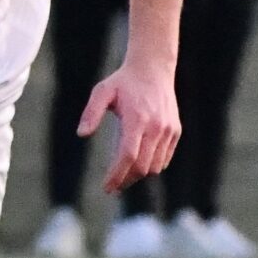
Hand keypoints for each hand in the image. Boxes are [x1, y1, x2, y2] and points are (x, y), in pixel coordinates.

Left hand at [79, 57, 180, 192]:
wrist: (154, 69)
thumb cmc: (124, 82)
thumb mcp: (102, 91)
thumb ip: (91, 112)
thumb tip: (82, 134)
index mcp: (137, 119)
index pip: (128, 156)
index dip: (116, 175)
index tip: (107, 188)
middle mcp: (156, 127)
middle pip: (142, 166)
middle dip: (126, 179)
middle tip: (113, 186)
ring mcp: (168, 130)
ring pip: (155, 166)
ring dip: (139, 175)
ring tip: (125, 176)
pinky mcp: (175, 131)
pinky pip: (164, 159)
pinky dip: (152, 166)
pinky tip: (140, 164)